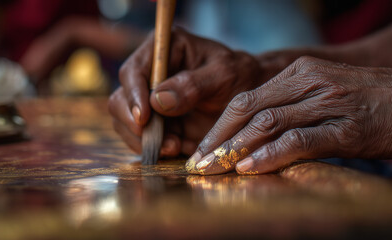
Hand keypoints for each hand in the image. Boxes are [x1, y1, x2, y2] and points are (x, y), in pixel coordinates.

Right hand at [108, 28, 264, 156]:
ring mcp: (149, 100)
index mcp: (164, 49)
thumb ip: (193, 85)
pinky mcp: (155, 121)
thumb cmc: (240, 78)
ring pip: (126, 123)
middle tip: (162, 141)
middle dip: (136, 124)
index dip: (133, 95)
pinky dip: (154, 148)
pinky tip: (177, 149)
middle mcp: (150, 73)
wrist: (248, 101)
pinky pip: (140, 138)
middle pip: (121, 100)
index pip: (133, 71)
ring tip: (175, 147)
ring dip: (145, 140)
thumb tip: (157, 100)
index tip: (144, 118)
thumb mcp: (225, 76)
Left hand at [186, 56, 391, 174]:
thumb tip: (248, 136)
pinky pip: (299, 140)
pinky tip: (250, 167)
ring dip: (236, 148)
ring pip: (268, 123)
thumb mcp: (319, 94)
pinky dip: (271, 154)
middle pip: (248, 109)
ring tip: (215, 169)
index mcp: (298, 73)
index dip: (219, 126)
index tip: (202, 149)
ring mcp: (328, 103)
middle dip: (219, 139)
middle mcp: (309, 82)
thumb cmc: (363, 102)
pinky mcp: (346, 128)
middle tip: (199, 164)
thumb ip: (286, 108)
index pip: (245, 99)